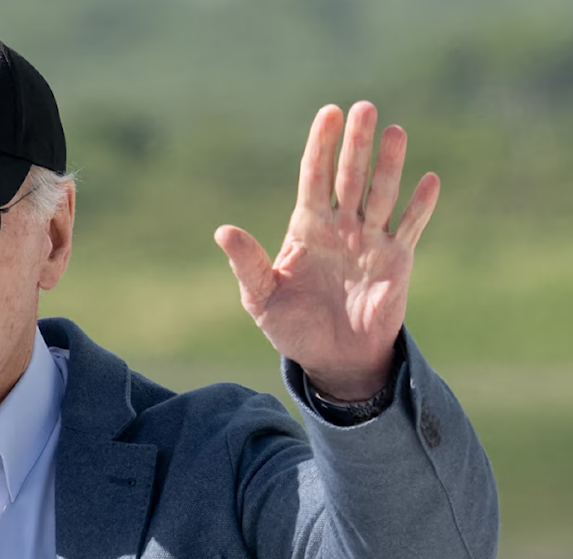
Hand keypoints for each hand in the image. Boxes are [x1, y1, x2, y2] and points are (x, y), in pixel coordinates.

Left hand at [215, 101, 439, 399]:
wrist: (332, 358)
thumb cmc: (292, 327)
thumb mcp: (261, 297)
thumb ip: (247, 263)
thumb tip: (224, 231)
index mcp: (306, 228)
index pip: (314, 177)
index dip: (321, 146)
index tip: (328, 113)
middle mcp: (340, 227)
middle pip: (350, 176)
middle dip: (356, 144)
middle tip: (364, 107)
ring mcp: (370, 241)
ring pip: (381, 194)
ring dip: (389, 164)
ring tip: (395, 131)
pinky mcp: (396, 261)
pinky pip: (409, 227)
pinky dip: (420, 206)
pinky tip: (429, 180)